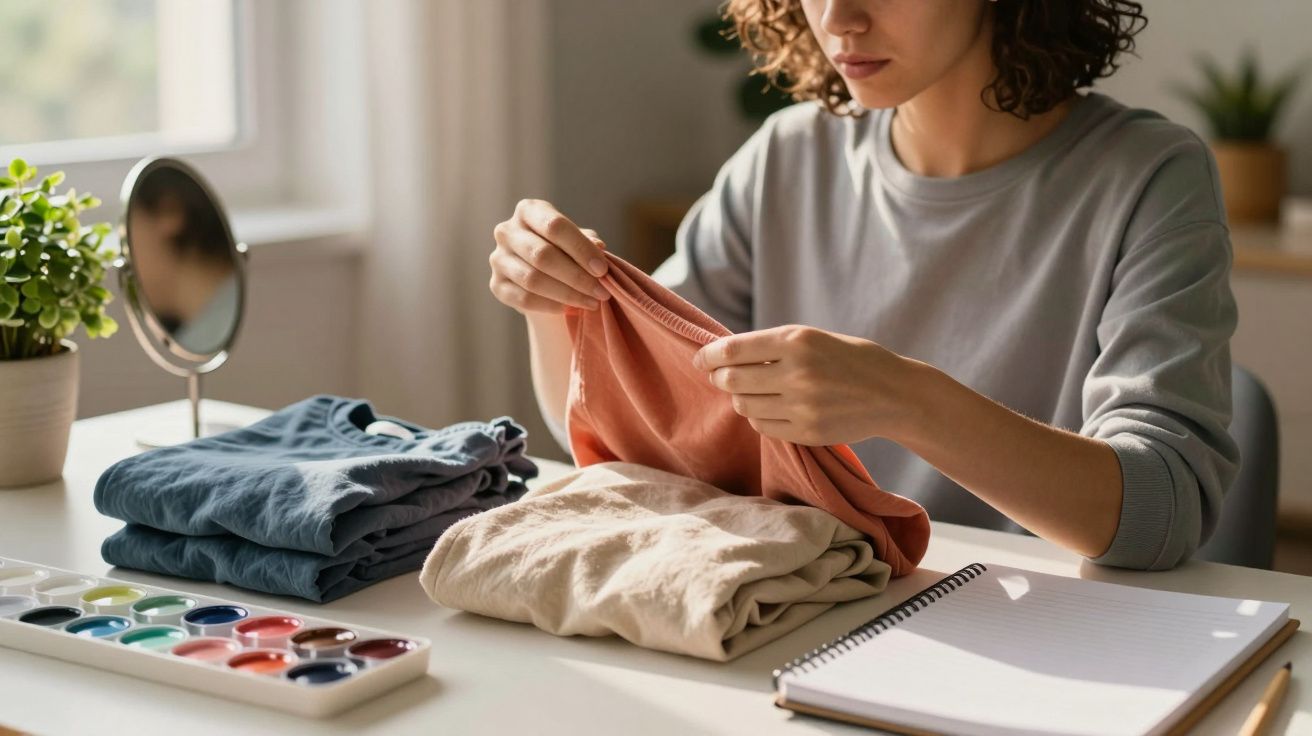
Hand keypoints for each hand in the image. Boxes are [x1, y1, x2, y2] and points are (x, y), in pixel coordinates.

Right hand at [490, 199, 610, 313]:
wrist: (545, 278)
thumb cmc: (565, 252)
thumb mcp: (578, 242)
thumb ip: (587, 242)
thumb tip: (598, 246)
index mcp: (528, 211)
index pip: (554, 225)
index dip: (581, 248)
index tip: (602, 269)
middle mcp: (507, 231)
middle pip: (542, 254)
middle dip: (577, 276)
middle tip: (601, 292)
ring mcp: (498, 258)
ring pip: (533, 279)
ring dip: (567, 294)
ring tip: (591, 303)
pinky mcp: (497, 285)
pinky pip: (524, 298)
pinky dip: (550, 305)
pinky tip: (570, 309)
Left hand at [693, 325, 921, 445]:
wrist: (894, 394)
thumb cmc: (850, 359)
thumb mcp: (814, 338)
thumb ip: (772, 346)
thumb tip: (723, 355)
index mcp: (797, 341)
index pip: (732, 350)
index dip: (708, 356)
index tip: (700, 359)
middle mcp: (797, 373)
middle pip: (731, 380)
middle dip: (719, 378)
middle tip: (719, 376)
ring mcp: (802, 406)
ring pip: (744, 406)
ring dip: (740, 398)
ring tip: (754, 391)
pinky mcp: (807, 432)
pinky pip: (763, 427)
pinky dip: (759, 417)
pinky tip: (772, 408)